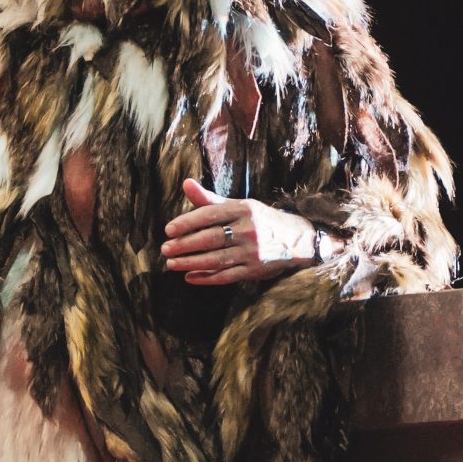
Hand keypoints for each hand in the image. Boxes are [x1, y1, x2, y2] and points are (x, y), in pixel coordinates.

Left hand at [161, 179, 318, 285]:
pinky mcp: (254, 270)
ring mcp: (252, 252)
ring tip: (171, 264)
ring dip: (191, 263)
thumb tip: (185, 183)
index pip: (210, 214)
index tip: (168, 230)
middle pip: (211, 238)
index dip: (187, 222)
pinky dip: (206, 278)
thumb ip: (210, 199)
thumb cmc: (259, 219)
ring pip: (216, 259)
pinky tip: (190, 277)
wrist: (297, 239)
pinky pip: (226, 276)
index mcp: (243, 209)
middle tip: (165, 249)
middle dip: (185, 245)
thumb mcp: (239, 205)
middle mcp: (248, 230)